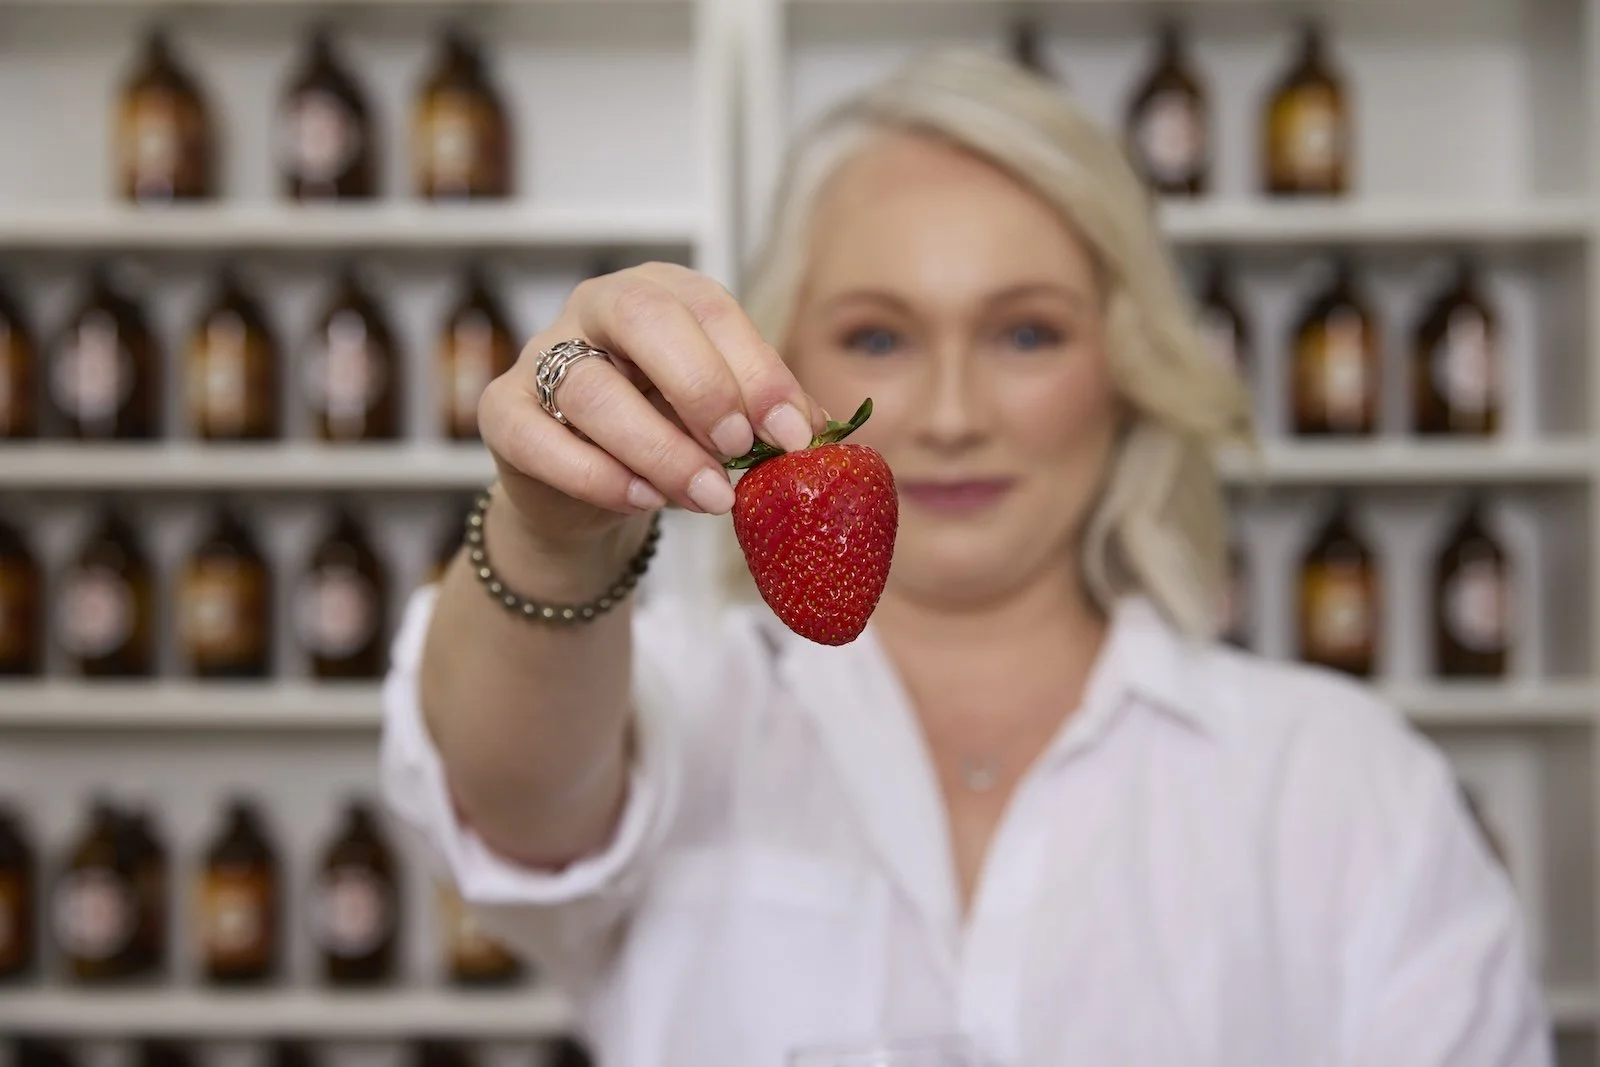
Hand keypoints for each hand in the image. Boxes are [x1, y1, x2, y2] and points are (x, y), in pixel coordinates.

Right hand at [477, 262, 825, 548]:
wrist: (591, 490)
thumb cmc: (669, 434)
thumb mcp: (727, 420)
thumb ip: (770, 418)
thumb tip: (826, 435)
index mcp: (662, 293)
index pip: (710, 308)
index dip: (756, 369)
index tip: (794, 434)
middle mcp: (597, 308)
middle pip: (642, 317)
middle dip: (702, 385)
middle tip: (742, 448)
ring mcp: (542, 356)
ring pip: (592, 387)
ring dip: (659, 448)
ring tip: (709, 496)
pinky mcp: (505, 413)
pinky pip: (539, 437)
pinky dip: (595, 475)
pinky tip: (643, 500)